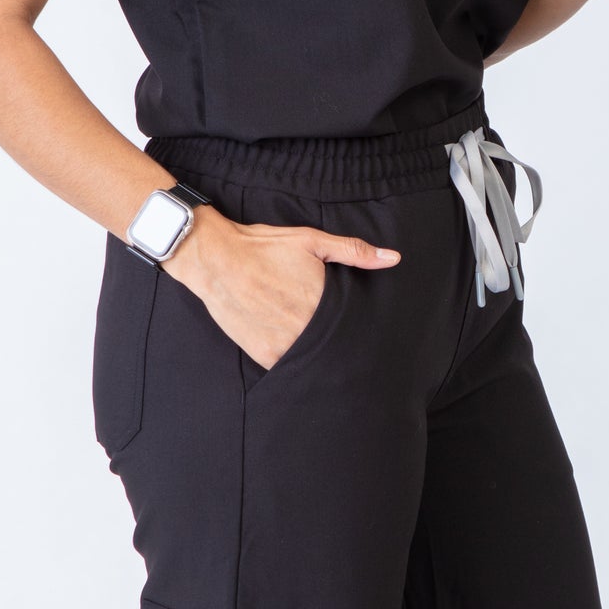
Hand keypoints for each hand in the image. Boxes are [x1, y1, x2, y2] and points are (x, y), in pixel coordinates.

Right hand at [171, 210, 400, 369]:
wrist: (215, 260)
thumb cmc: (263, 248)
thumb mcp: (311, 241)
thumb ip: (354, 251)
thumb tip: (393, 258)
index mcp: (322, 303)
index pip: (353, 326)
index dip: (358, 327)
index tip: (362, 328)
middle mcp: (305, 328)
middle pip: (335, 345)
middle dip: (339, 342)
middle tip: (339, 336)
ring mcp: (284, 345)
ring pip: (313, 358)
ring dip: (317, 353)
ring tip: (317, 342)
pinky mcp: (264, 354)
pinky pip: (288, 366)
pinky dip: (294, 360)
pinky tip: (294, 348)